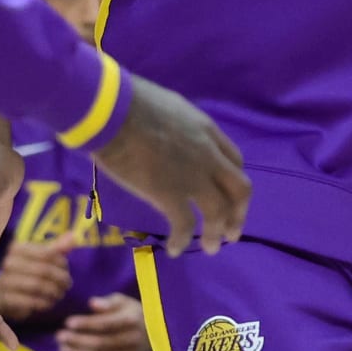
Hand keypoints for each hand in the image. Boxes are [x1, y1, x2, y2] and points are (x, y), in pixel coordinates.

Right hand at [0, 231, 77, 320]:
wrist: (2, 293)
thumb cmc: (26, 272)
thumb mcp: (41, 257)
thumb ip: (57, 248)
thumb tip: (73, 236)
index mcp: (18, 248)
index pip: (47, 253)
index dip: (61, 263)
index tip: (66, 270)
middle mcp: (9, 263)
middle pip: (44, 270)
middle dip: (60, 279)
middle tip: (67, 285)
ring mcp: (5, 281)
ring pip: (37, 286)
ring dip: (53, 292)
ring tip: (60, 294)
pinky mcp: (6, 299)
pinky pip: (30, 301)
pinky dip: (43, 303)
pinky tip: (49, 303)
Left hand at [57, 293, 150, 350]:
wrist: (154, 333)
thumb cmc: (131, 313)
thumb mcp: (123, 301)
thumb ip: (108, 302)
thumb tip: (92, 303)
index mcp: (132, 320)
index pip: (105, 324)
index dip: (85, 324)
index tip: (67, 322)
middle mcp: (133, 340)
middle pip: (100, 343)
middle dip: (77, 341)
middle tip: (59, 336)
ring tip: (62, 348)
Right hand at [91, 75, 251, 257]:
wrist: (112, 112)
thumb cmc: (131, 102)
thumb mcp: (171, 108)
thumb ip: (181, 128)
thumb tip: (175, 139)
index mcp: (208, 131)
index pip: (235, 160)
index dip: (233, 182)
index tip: (229, 195)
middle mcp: (208, 156)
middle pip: (239, 189)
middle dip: (238, 212)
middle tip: (232, 231)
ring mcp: (191, 177)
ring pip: (218, 212)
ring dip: (216, 233)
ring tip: (210, 247)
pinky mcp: (169, 195)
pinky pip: (185, 225)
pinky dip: (182, 240)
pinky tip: (175, 249)